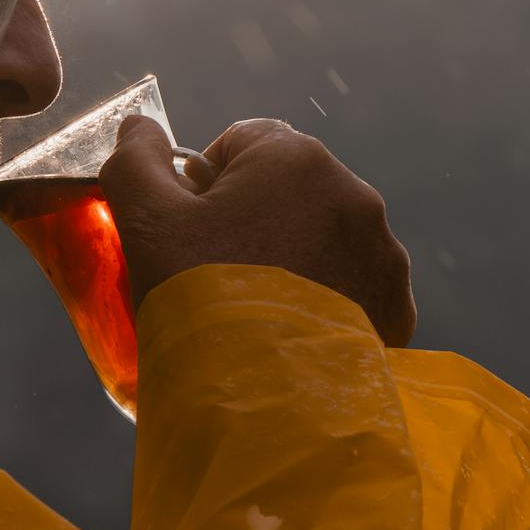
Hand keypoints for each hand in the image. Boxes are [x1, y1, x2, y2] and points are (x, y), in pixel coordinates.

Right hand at [99, 115, 416, 346]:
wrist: (264, 402)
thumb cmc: (199, 298)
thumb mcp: (146, 220)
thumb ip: (134, 159)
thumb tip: (140, 128)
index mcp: (297, 159)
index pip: (241, 142)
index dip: (205, 184)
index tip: (188, 231)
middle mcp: (354, 196)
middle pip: (286, 192)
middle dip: (251, 222)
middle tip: (212, 278)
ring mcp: (382, 255)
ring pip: (322, 240)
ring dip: (291, 262)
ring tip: (251, 315)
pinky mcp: (395, 308)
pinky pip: (353, 290)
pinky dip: (323, 305)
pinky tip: (289, 338)